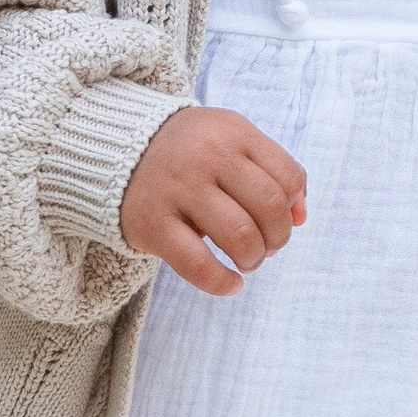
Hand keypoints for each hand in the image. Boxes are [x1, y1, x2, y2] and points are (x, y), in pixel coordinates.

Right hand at [118, 103, 307, 297]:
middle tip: (265, 246)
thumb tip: (301, 216)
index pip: (288, 177)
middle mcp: (207, 156)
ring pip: (240, 237)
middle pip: (270, 208)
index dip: (292, 207)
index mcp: (232, 133)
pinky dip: (223, 283)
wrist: (116, 147)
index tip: (279, 219)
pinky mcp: (153, 223)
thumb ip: (271, 169)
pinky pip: (199, 265)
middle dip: (277, 238)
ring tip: (246, 261)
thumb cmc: (188, 150)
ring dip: (253, 259)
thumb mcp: (231, 140)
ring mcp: (178, 189)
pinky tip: (231, 284)